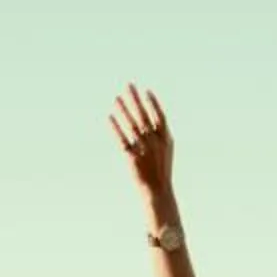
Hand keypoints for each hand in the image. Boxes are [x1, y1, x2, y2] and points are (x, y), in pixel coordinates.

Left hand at [109, 83, 174, 205]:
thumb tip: (153, 118)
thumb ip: (160, 134)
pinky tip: (110, 117)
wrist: (158, 191)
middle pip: (144, 115)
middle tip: (128, 85)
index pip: (159, 116)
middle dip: (136, 99)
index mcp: (166, 139)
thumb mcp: (166, 150)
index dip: (153, 103)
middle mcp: (155, 142)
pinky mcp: (132, 158)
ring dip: (124, 110)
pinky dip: (116, 128)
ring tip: (117, 98)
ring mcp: (144, 150)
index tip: (145, 91)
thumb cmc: (161, 170)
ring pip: (132, 125)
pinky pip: (122, 139)